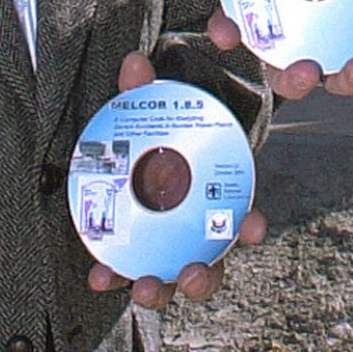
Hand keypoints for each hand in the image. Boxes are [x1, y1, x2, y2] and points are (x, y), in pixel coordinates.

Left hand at [84, 51, 267, 307]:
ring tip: (145, 288)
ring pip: (169, 278)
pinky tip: (98, 276)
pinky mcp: (132, 248)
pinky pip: (125, 269)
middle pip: (209, 263)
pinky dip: (113, 275)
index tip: (253, 227)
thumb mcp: (166, 96)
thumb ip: (156, 80)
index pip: (243, 217)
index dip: (250, 226)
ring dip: (159, 289)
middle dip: (203, 277)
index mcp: (215, 194)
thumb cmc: (166, 118)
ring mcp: (164, 243)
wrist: (141, 132)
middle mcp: (194, 227)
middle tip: (191, 273)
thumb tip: (134, 62)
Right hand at [205, 0, 352, 100]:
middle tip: (305, 69)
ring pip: (334, 75)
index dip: (226, 30)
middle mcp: (296, 37)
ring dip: (347, 76)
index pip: (235, 24)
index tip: (224, 33)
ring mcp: (332, 45)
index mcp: (267, 8)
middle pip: (285, 72)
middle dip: (294, 77)